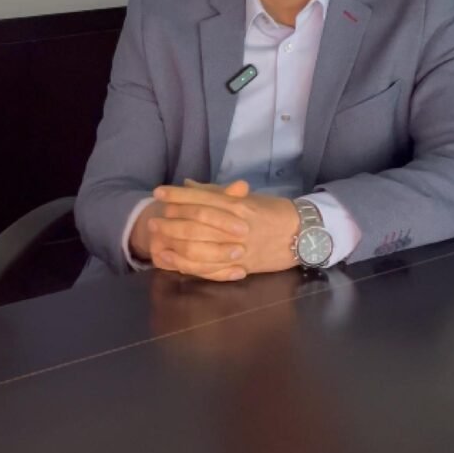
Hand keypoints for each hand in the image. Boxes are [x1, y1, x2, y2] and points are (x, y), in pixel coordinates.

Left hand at [151, 179, 300, 279]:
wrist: (301, 233)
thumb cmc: (272, 212)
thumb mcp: (246, 198)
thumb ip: (216, 193)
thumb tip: (188, 184)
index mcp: (237, 204)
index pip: (201, 197)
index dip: (177, 195)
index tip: (158, 192)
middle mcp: (236, 224)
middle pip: (196, 222)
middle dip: (171, 220)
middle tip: (152, 220)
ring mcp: (238, 247)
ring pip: (200, 246)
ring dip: (175, 243)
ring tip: (157, 240)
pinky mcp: (241, 266)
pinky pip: (210, 268)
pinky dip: (188, 265)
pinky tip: (173, 262)